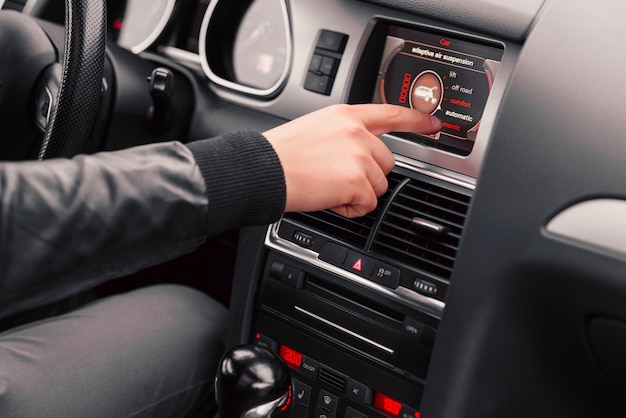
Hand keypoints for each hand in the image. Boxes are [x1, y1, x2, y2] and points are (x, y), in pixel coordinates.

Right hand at [263, 104, 442, 217]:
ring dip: (358, 192)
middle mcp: (357, 132)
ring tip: (329, 187)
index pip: (391, 113)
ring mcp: (359, 155)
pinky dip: (351, 208)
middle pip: (387, 162)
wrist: (264, 170)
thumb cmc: (281, 155)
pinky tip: (330, 199)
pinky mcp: (357, 180)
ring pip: (379, 185)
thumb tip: (357, 151)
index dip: (417, 120)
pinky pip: (369, 204)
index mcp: (346, 115)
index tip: (433, 124)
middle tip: (336, 178)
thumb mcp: (315, 129)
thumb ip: (343, 134)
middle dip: (368, 176)